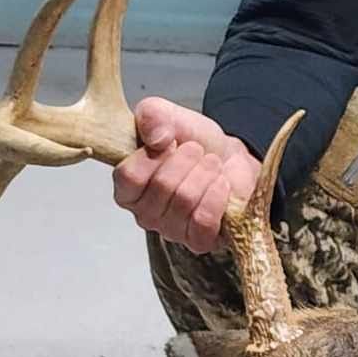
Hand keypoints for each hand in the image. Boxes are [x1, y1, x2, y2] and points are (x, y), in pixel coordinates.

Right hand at [113, 98, 261, 254]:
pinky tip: (221, 184)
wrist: (229, 158)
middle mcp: (144, 213)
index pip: (128, 177)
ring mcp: (171, 230)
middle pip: (162, 187)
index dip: (153, 155)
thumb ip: (151, 115)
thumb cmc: (193, 143)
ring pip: (185, 201)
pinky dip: (216, 197)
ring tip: (210, 165)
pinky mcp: (199, 241)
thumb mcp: (169, 115)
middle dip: (187, 159)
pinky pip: (203, 222)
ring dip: (205, 173)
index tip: (169, 142)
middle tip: (197, 152)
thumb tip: (156, 138)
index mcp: (127, 186)